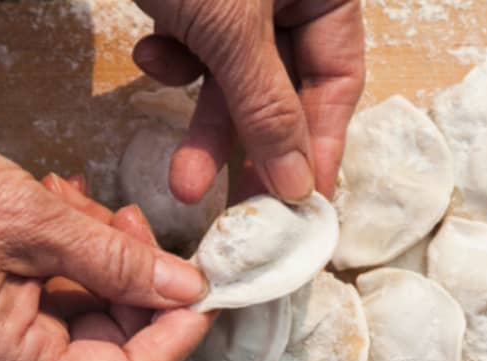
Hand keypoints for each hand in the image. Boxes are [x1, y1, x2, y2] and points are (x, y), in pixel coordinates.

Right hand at [0, 143, 214, 360]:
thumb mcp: (16, 219)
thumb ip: (109, 257)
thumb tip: (188, 287)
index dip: (178, 340)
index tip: (207, 291)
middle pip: (115, 341)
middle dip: (139, 281)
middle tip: (134, 223)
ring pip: (86, 308)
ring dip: (102, 255)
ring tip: (82, 202)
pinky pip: (51, 289)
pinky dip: (69, 250)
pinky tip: (57, 205)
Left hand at [131, 0, 364, 202]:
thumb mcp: (232, 25)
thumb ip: (267, 107)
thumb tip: (299, 186)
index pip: (337, 81)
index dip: (322, 147)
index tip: (305, 206)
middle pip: (285, 91)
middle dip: (253, 150)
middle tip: (241, 212)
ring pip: (235, 81)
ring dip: (205, 128)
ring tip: (181, 181)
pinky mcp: (196, 0)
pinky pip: (198, 51)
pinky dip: (174, 64)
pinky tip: (149, 54)